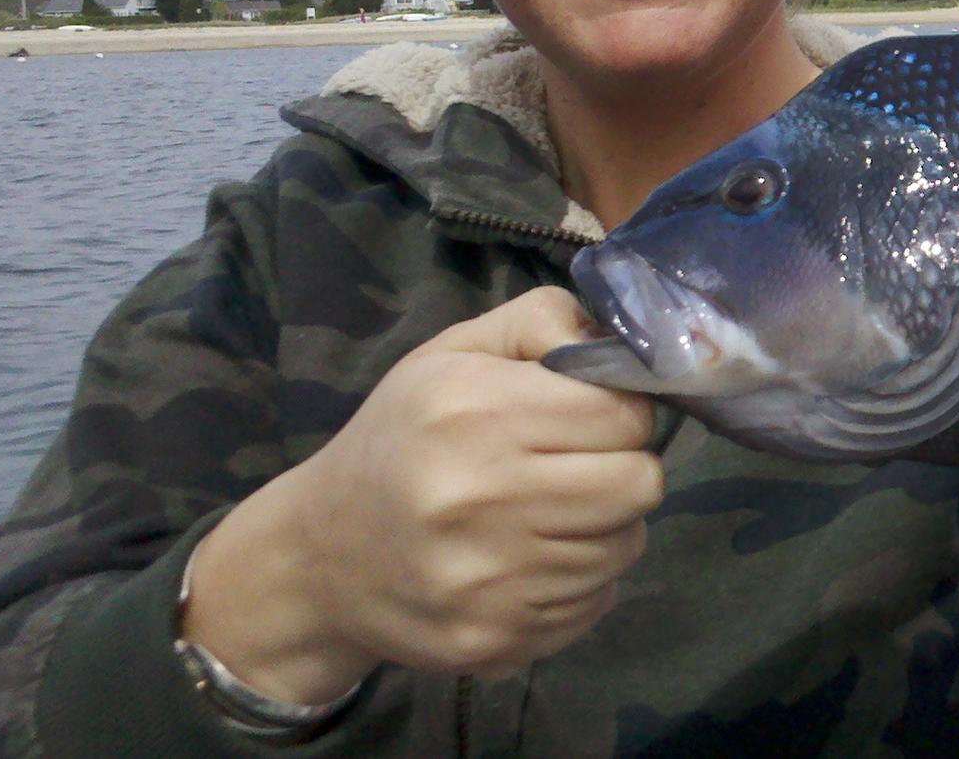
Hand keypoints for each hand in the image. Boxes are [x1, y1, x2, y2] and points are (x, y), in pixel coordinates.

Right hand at [183, 288, 663, 698]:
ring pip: (624, 547)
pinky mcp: (492, 637)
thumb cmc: (401, 440)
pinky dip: (578, 583)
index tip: (596, 420)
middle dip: (623, 470)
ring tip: (547, 515)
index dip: (623, 413)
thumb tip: (620, 345)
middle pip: (639, 485)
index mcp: (473, 412)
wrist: (319, 557)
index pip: (625, 416)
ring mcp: (486, 578)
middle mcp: (478, 496)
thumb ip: (541, 321)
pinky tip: (529, 563)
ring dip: (603, 529)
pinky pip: (595, 603)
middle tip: (583, 469)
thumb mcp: (453, 354)